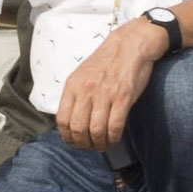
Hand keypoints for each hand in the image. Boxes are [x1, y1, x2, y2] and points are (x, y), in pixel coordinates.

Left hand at [56, 19, 164, 149]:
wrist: (129, 45)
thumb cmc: (106, 61)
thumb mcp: (82, 74)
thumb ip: (76, 95)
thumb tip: (71, 119)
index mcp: (73, 85)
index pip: (62, 119)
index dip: (67, 136)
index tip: (74, 142)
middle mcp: (86, 91)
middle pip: (78, 129)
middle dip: (83, 143)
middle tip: (90, 146)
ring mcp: (104, 95)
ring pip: (96, 130)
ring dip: (99, 143)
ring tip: (103, 144)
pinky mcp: (122, 98)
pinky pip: (114, 126)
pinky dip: (113, 138)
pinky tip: (114, 138)